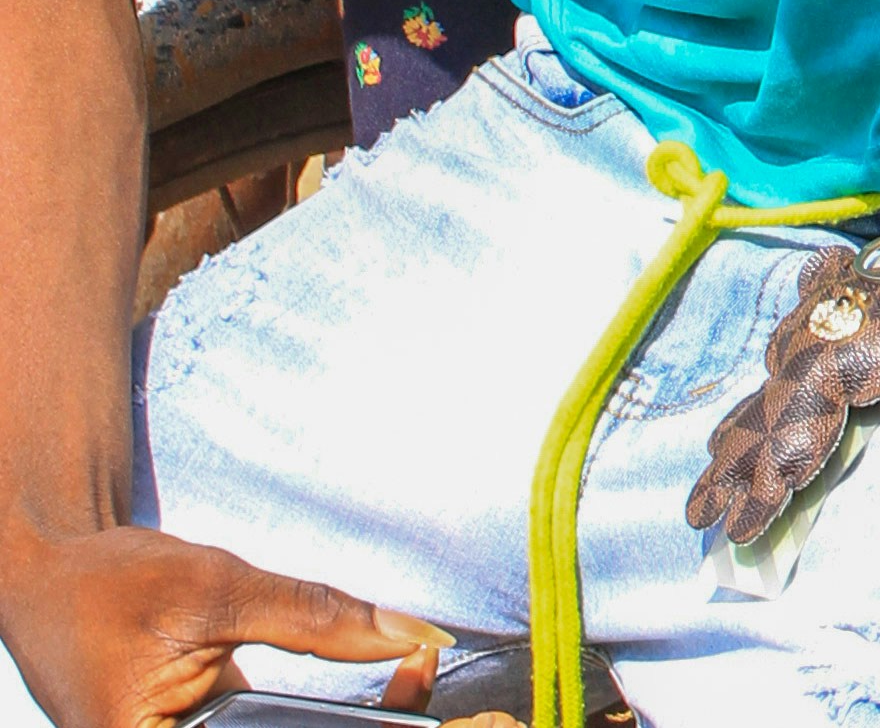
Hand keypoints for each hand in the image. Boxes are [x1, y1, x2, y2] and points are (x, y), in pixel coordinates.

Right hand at [0, 522, 449, 727]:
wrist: (52, 575)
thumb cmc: (109, 583)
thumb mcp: (218, 592)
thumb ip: (314, 620)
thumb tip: (416, 636)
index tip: (419, 672)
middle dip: (359, 724)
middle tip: (419, 672)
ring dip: (348, 719)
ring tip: (407, 678)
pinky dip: (327, 712)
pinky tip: (384, 683)